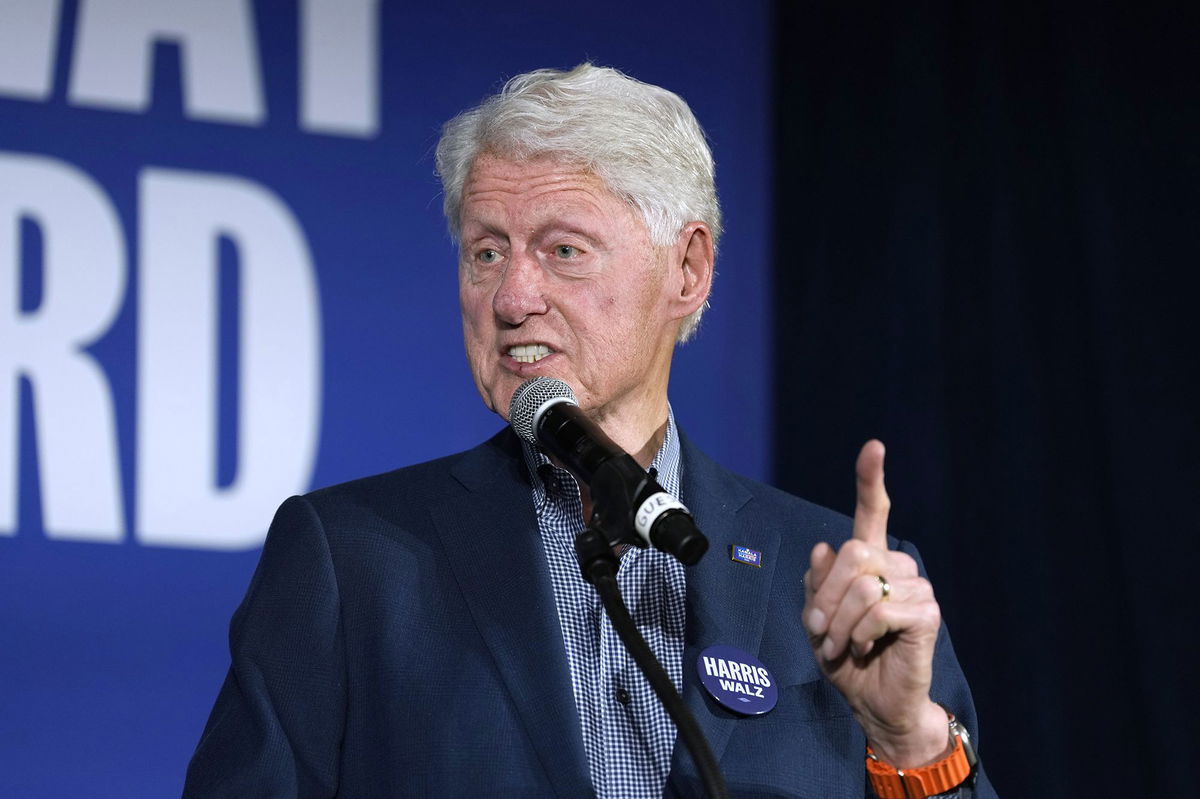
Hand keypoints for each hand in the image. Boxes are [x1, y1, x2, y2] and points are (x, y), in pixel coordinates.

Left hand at [802, 441, 948, 767]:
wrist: (874, 704)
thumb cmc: (846, 660)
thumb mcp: (816, 620)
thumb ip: (816, 584)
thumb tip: (823, 548)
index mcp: (870, 562)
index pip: (872, 513)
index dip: (871, 479)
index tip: (874, 448)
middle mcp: (897, 567)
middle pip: (853, 552)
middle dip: (825, 596)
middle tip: (818, 630)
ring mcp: (916, 588)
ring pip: (862, 585)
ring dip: (837, 623)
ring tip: (837, 646)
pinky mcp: (927, 613)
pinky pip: (878, 610)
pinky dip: (857, 634)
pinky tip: (861, 648)